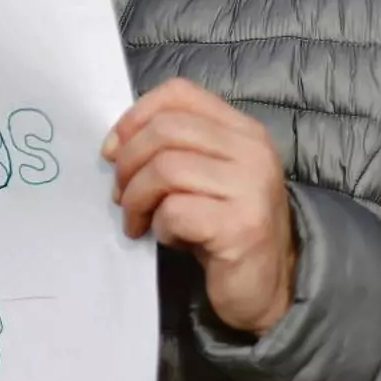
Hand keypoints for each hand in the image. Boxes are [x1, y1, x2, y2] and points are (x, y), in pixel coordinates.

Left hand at [105, 79, 296, 336]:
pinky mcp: (241, 226)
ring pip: (165, 169)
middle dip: (128, 163)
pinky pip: (175, 211)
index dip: (135, 117)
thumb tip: (114, 146)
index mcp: (242, 131)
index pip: (180, 93)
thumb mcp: (202, 177)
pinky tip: (171, 238)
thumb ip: (172, 149)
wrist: (266, 286)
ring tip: (138, 220)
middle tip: (121, 196)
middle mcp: (253, 152)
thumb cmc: (223, 228)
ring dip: (137, 199)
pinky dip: (160, 227)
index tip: (113, 150)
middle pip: (165, 130)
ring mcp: (251, 188)